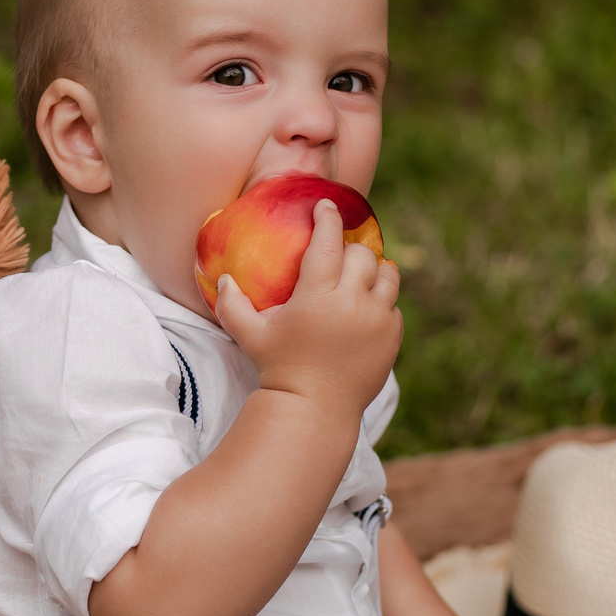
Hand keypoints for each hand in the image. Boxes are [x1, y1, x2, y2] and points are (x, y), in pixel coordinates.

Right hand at [206, 199, 400, 413]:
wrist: (314, 409)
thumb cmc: (278, 368)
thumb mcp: (249, 335)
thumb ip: (231, 305)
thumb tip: (222, 278)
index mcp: (318, 295)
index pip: (329, 241)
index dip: (328, 217)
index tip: (326, 206)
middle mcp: (352, 302)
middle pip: (362, 254)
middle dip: (349, 249)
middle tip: (338, 254)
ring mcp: (376, 320)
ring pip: (388, 274)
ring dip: (374, 269)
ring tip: (361, 275)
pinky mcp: (391, 337)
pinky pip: (393, 306)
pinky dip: (381, 302)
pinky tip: (365, 309)